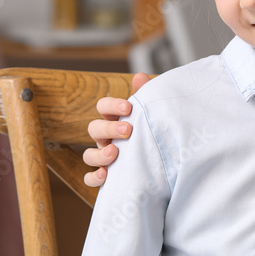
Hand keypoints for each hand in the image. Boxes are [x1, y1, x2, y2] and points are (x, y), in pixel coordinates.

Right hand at [83, 72, 149, 186]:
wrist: (166, 162)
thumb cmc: (155, 131)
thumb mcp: (152, 113)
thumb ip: (145, 95)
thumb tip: (140, 76)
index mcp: (115, 119)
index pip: (103, 106)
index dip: (111, 105)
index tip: (128, 107)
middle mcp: (106, 137)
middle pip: (94, 128)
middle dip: (109, 128)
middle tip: (128, 130)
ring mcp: (104, 157)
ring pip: (88, 155)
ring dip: (99, 154)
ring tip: (115, 152)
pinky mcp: (107, 176)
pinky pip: (90, 178)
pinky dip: (94, 177)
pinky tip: (106, 175)